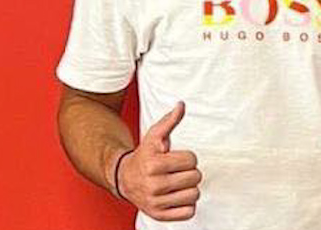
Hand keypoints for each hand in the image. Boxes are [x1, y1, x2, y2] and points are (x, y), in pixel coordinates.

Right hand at [115, 101, 201, 220]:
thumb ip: (169, 121)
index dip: (188, 157)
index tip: (176, 158)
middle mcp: (153, 185)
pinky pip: (189, 212)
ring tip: (177, 184)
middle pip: (195, 177)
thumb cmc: (144, 156)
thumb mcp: (154, 136)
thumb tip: (181, 105)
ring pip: (194, 195)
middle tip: (177, 171)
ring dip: (189, 188)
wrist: (124, 179)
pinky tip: (176, 196)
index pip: (192, 160)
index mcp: (154, 164)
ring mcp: (155, 202)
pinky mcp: (158, 215)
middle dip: (189, 172)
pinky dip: (187, 205)